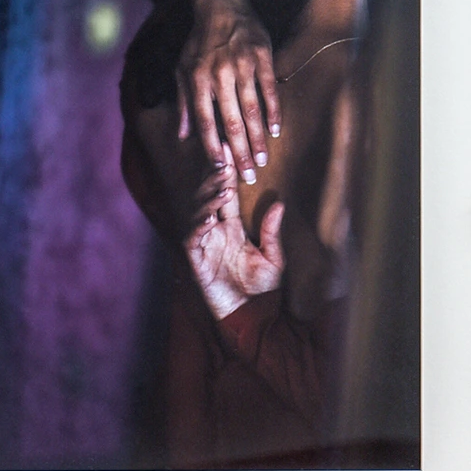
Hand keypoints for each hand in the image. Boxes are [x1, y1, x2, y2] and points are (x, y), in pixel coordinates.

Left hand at [177, 0, 278, 184]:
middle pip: (231, 122)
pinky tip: (275, 131)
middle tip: (248, 176)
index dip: (212, 147)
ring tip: (262, 160)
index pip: (205, 121)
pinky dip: (273, 112)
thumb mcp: (182, 69)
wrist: (220, 4)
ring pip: (252, 110)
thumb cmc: (199, 41)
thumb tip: (183, 136)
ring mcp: (242, 65)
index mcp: (196, 79)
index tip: (221, 169)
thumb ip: (185, 103)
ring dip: (258, 139)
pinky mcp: (262, 56)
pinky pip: (269, 89)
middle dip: (240, 152)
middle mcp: (218, 74)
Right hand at [184, 146, 285, 319]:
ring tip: (223, 187)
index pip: (224, 195)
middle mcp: (214, 233)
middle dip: (213, 178)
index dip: (225, 174)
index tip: (230, 151)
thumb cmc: (263, 290)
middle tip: (222, 159)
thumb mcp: (274, 257)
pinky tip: (209, 215)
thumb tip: (278, 203)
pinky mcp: (195, 261)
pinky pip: (192, 237)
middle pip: (207, 198)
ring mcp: (203, 246)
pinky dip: (198, 224)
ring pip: (197, 213)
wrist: (254, 319)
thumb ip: (271, 231)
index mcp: (231, 229)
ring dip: (208, 198)